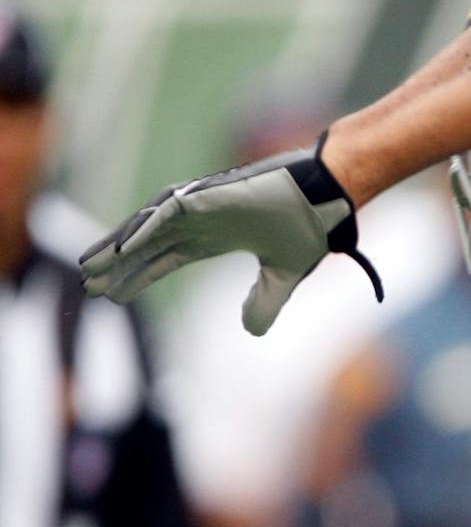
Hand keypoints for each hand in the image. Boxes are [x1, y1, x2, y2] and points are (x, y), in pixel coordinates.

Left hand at [79, 135, 380, 333]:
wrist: (326, 198)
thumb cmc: (309, 227)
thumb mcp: (283, 277)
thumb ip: (265, 302)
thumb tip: (251, 331)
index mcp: (214, 238)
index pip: (165, 259)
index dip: (139, 277)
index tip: (115, 296)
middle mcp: (200, 221)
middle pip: (147, 246)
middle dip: (118, 266)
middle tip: (89, 286)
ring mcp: (199, 206)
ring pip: (147, 228)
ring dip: (118, 248)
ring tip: (90, 267)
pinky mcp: (204, 195)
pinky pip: (165, 214)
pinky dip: (142, 231)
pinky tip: (122, 250)